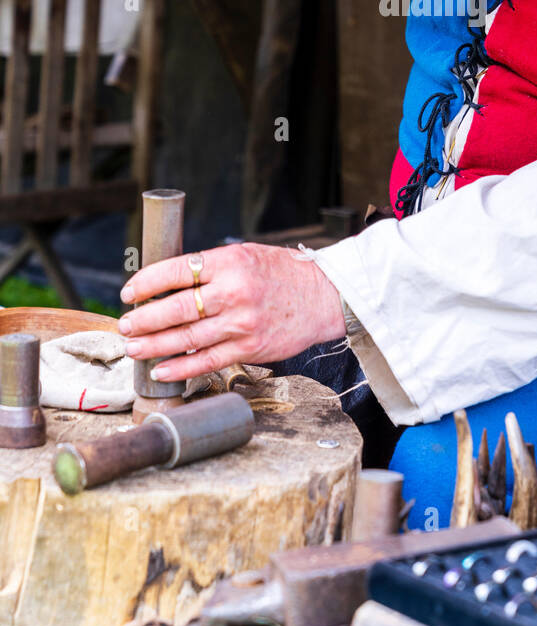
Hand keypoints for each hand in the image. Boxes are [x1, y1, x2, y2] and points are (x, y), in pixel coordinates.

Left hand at [117, 243, 345, 381]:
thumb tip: (166, 286)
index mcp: (230, 261)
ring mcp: (242, 323)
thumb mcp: (245, 256)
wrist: (323, 296)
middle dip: (144, 319)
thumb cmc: (280, 273)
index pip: (177, 270)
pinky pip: (208, 361)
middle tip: (125, 324)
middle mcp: (234, 292)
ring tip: (134, 346)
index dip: (146, 282)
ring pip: (187, 338)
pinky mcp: (250, 347)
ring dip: (154, 345)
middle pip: (176, 309)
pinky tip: (162, 370)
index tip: (129, 292)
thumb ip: (211, 269)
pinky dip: (181, 368)